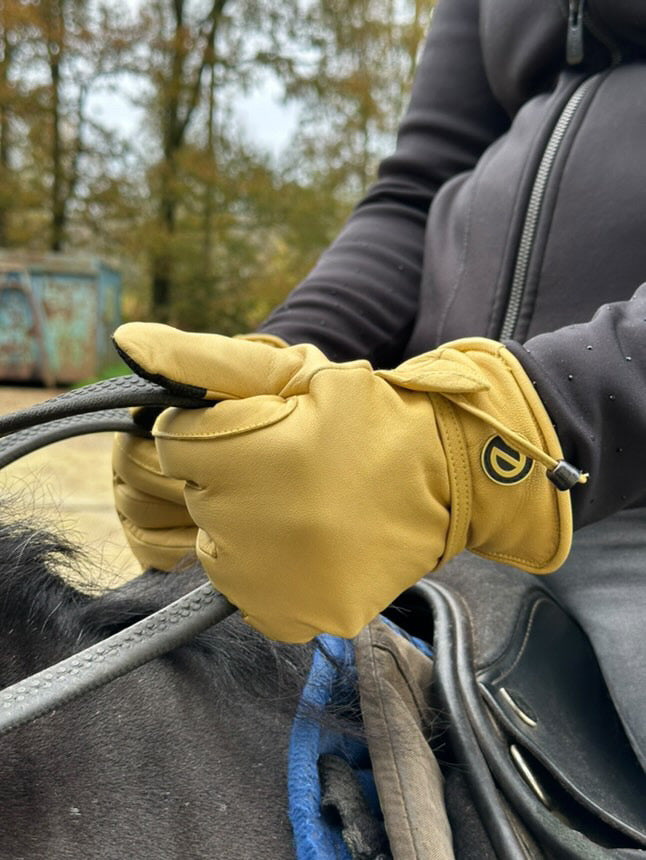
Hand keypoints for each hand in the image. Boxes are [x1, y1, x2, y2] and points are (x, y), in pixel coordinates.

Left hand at [114, 323, 581, 641]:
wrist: (447, 478)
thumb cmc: (365, 417)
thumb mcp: (291, 372)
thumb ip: (202, 359)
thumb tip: (125, 340)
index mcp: (247, 454)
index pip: (172, 444)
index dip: (215, 433)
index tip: (261, 432)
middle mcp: (252, 526)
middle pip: (193, 498)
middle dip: (227, 479)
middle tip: (290, 470)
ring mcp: (273, 582)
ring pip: (214, 551)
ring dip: (242, 529)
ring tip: (303, 508)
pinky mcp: (294, 619)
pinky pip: (248, 595)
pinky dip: (269, 573)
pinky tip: (312, 546)